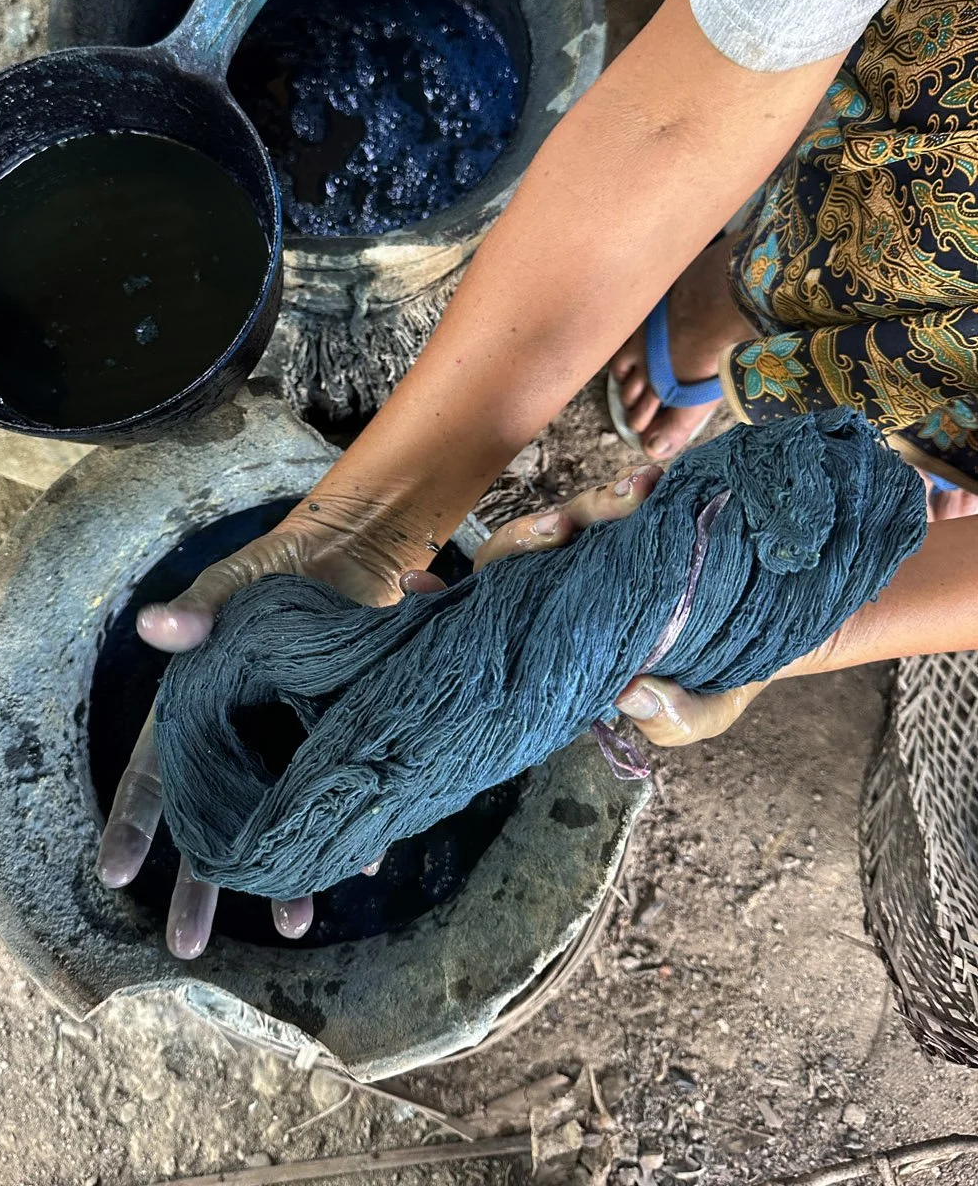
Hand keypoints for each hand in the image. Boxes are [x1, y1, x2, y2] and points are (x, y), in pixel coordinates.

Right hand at [96, 493, 411, 956]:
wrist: (349, 555)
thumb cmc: (272, 572)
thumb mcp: (232, 584)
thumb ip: (198, 610)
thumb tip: (154, 626)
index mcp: (197, 708)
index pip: (156, 772)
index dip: (135, 821)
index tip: (113, 874)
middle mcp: (239, 741)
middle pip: (214, 821)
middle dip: (200, 885)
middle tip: (185, 948)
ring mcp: (290, 747)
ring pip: (278, 820)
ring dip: (283, 872)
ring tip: (293, 925)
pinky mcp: (341, 741)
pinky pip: (340, 793)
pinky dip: (352, 827)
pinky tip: (360, 862)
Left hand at [461, 464, 843, 750]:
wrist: (781, 628)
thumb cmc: (715, 677)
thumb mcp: (698, 714)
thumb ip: (672, 719)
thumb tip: (631, 694)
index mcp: (561, 635)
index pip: (493, 614)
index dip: (449, 598)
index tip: (418, 582)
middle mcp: (574, 584)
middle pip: (524, 553)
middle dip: (534, 536)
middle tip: (561, 530)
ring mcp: (610, 546)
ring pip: (578, 515)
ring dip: (598, 501)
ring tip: (633, 495)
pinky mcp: (651, 517)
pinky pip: (634, 495)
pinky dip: (644, 486)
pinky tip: (658, 481)